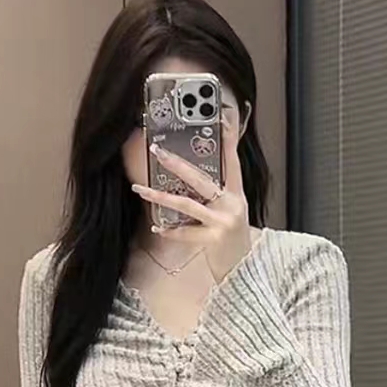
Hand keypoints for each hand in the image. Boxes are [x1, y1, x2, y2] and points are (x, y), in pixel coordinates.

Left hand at [131, 110, 251, 283]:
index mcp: (236, 194)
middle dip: (176, 163)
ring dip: (160, 196)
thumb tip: (193, 177)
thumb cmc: (233, 239)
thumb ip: (217, 194)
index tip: (222, 117)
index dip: (228, 138)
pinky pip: (185, 233)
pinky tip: (158, 228)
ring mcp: (222, 221)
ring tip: (141, 189)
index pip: (232, 160)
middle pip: (200, 179)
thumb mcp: (231, 212)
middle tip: (156, 151)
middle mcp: (231, 204)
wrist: (244, 269)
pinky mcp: (213, 240)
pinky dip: (170, 231)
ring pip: (187, 204)